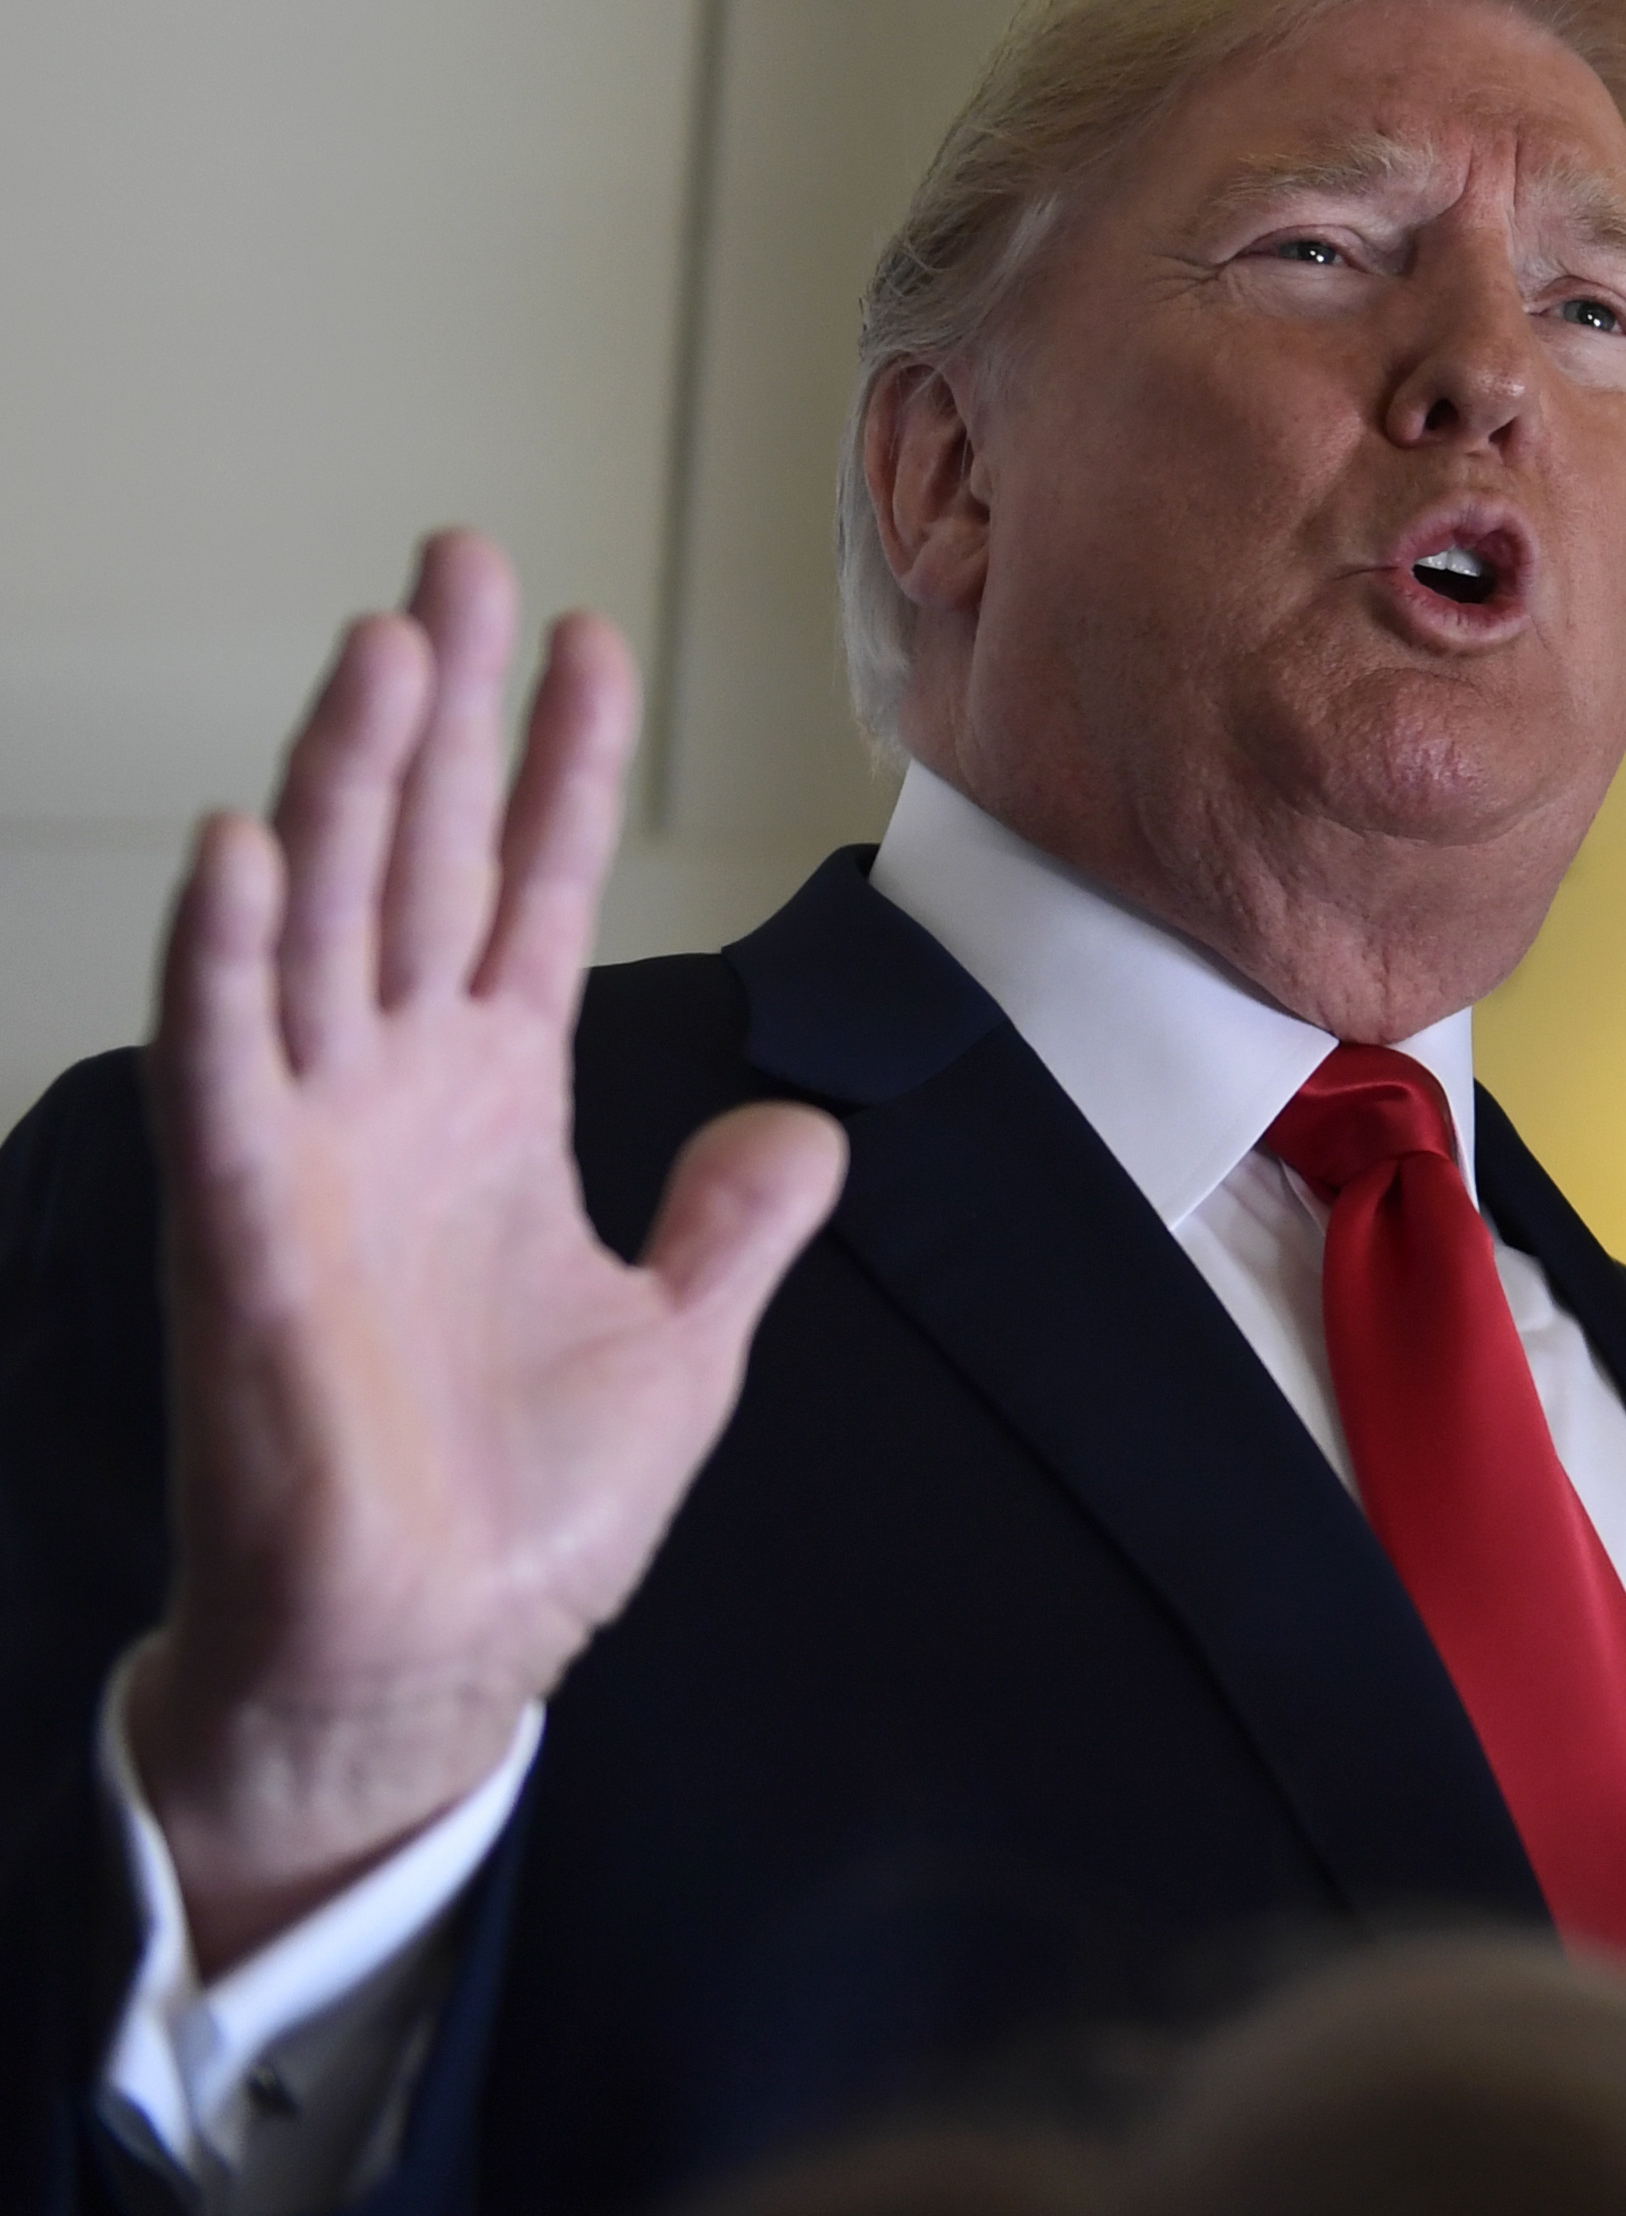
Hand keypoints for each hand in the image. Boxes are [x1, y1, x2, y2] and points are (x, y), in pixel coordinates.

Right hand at [128, 534, 845, 1971]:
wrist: (427, 1656)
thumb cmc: (523, 1516)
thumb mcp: (681, 1345)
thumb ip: (736, 1224)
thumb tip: (805, 1132)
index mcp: (498, 1109)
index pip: (535, 893)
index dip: (562, 768)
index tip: (587, 640)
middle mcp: (397, 1099)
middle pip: (420, 860)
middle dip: (441, 711)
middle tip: (459, 559)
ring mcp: (315, 1149)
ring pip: (323, 920)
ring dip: (346, 783)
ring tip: (379, 644)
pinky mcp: (249, 1227)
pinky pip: (228, 1065)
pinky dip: (229, 954)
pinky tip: (248, 843)